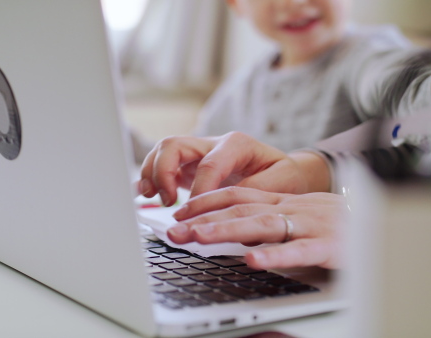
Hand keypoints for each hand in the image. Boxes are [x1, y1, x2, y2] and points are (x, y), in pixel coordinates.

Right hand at [138, 132, 330, 205]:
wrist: (284, 173)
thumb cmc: (285, 176)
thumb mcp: (282, 181)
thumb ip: (257, 190)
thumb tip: (228, 204)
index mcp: (236, 144)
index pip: (208, 164)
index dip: (198, 191)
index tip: (194, 215)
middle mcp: (213, 144)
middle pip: (175, 145)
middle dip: (163, 172)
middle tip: (167, 201)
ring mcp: (198, 154)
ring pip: (163, 151)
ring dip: (152, 173)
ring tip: (151, 197)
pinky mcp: (190, 166)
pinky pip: (162, 164)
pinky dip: (150, 177)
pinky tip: (145, 194)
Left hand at [167, 187, 346, 268]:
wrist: (382, 222)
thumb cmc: (333, 222)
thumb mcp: (294, 215)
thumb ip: (264, 220)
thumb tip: (228, 231)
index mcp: (280, 200)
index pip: (235, 194)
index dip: (205, 202)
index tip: (178, 212)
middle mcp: (289, 209)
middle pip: (239, 210)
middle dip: (203, 219)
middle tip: (173, 230)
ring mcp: (308, 225)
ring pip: (262, 225)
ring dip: (226, 231)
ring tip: (198, 238)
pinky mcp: (328, 246)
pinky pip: (299, 251)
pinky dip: (275, 255)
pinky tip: (252, 260)